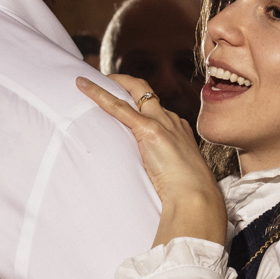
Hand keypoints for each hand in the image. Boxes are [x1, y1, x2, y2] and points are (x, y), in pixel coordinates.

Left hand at [77, 74, 227, 246]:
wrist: (195, 196)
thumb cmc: (187, 193)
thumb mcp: (176, 174)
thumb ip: (162, 166)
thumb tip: (150, 174)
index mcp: (179, 129)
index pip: (156, 108)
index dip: (139, 103)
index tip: (126, 102)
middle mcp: (171, 120)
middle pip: (146, 94)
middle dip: (126, 84)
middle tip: (107, 81)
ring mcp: (161, 123)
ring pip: (133, 94)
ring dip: (111, 84)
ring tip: (87, 83)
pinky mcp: (149, 130)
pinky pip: (119, 107)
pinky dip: (99, 94)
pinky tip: (84, 86)